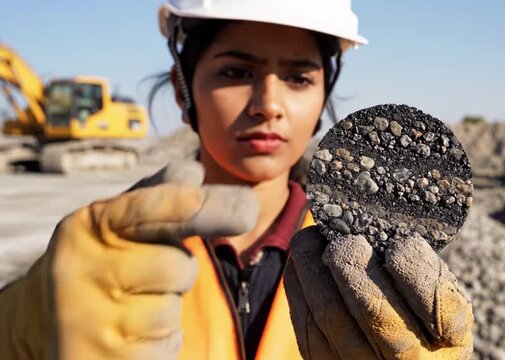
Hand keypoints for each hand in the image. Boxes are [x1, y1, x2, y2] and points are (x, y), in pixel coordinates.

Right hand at [0, 160, 257, 358]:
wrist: (42, 320)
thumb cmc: (101, 261)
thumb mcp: (118, 223)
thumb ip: (157, 196)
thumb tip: (193, 170)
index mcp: (89, 226)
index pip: (154, 209)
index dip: (204, 207)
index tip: (249, 209)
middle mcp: (81, 271)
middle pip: (177, 266)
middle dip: (176, 272)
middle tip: (145, 275)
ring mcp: (88, 321)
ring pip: (171, 310)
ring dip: (164, 309)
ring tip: (128, 308)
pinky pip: (164, 347)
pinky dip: (157, 342)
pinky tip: (127, 337)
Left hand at [284, 227, 473, 359]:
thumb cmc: (424, 316)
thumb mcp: (444, 298)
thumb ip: (426, 271)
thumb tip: (378, 225)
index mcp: (450, 340)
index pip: (440, 308)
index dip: (416, 272)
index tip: (402, 244)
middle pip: (377, 314)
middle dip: (354, 269)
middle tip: (346, 241)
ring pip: (332, 318)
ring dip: (314, 272)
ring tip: (308, 240)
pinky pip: (308, 330)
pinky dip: (299, 291)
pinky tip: (298, 265)